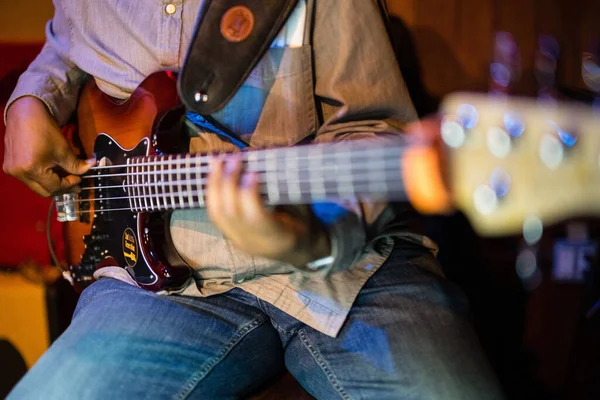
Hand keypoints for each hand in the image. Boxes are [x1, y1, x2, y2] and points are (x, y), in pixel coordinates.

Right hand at [3, 96, 93, 196]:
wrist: (25, 113)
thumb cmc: (44, 129)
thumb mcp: (63, 149)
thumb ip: (76, 164)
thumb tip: (90, 168)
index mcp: (31, 169)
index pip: (54, 187)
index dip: (70, 185)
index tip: (80, 179)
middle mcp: (18, 173)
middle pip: (44, 191)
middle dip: (61, 188)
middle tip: (75, 183)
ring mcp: (12, 170)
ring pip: (36, 186)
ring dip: (52, 183)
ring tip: (65, 176)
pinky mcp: (10, 165)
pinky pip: (29, 178)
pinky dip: (42, 177)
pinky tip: (52, 171)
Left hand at [206, 154, 330, 264]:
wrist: (301, 251)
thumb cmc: (305, 225)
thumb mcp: (303, 208)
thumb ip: (285, 189)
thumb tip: (270, 157)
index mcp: (278, 238)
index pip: (255, 217)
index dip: (249, 193)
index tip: (252, 171)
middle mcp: (254, 243)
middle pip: (231, 213)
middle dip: (228, 182)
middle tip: (234, 159)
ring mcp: (240, 241)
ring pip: (218, 213)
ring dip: (215, 184)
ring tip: (217, 162)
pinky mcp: (231, 236)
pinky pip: (216, 214)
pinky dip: (213, 192)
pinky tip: (215, 174)